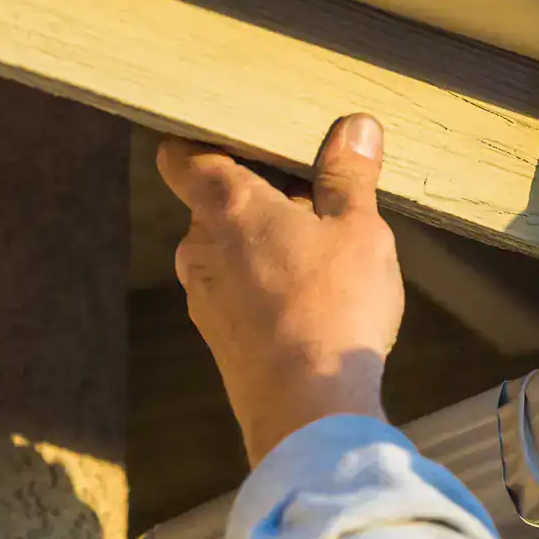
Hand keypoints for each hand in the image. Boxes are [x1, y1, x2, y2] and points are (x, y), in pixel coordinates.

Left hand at [157, 114, 404, 464]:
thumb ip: (349, 174)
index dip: (202, 139)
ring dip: (265, 241)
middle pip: (214, 201)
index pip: (181, 154)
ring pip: (228, 249)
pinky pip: (236, 291)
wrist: (308, 411)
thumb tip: (355, 126)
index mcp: (226, 205)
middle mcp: (199, 246)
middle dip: (258, 194)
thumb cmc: (332, 308)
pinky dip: (265, 284)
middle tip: (313, 193)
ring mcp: (203, 295)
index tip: (239, 136)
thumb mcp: (357, 228)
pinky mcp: (218, 336)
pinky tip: (312, 298)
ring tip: (321, 250)